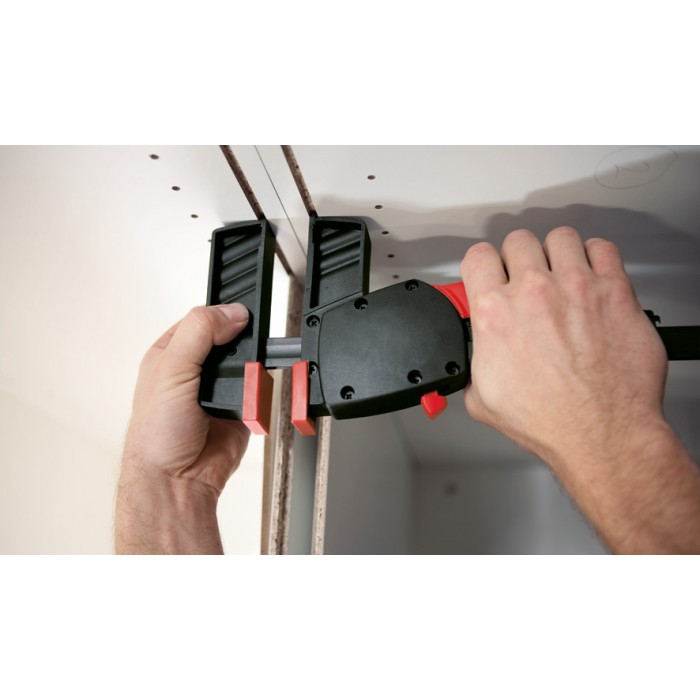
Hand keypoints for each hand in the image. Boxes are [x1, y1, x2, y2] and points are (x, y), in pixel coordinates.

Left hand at [116, 303, 250, 553]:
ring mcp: (219, 388)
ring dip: (252, 374)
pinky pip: (261, 392)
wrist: (177, 481)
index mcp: (173, 351)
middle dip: (243, 347)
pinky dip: (261, 395)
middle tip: (241, 357)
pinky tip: (251, 402)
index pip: (204, 319)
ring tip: (245, 384)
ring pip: (250, 365)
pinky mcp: (240, 408)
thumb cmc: (156, 435)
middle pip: (233, 340)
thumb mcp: (171, 370)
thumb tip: (231, 312)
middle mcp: (196, 369)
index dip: (222, 315)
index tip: (240, 317)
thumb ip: (199, 333)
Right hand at [461, 227, 699, 551]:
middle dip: (519, 258)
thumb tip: (475, 360)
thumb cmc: (548, 420)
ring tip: (561, 272)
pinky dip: (595, 256)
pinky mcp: (614, 291)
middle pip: (518, 241)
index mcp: (495, 313)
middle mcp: (533, 292)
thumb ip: (472, 367)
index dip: (482, 264)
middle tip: (526, 277)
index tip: (490, 273)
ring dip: (556, 252)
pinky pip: (603, 248)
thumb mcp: (481, 399)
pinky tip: (592, 273)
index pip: (477, 256)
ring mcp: (576, 287)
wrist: (600, 433)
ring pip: (560, 237)